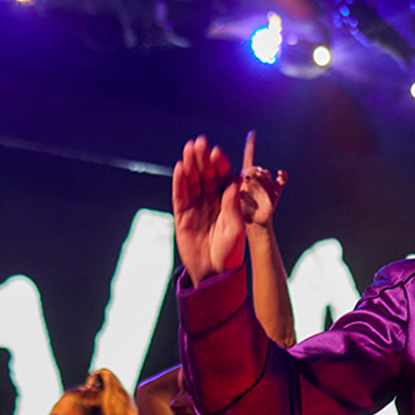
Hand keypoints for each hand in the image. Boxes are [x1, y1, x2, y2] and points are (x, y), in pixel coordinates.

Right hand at [172, 136, 246, 284]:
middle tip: (199, 142)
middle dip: (203, 158)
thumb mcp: (235, 228)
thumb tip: (233, 183)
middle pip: (206, 175)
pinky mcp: (183, 215)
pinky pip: (180, 196)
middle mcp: (212, 200)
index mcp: (227, 200)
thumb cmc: (231, 252)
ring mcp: (196, 206)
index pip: (222, 177)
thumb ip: (233, 206)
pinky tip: (180, 168)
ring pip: (192, 181)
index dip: (219, 164)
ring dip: (190, 165)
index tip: (216, 151)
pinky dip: (179, 182)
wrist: (214, 272)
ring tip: (188, 149)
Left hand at [238, 131, 287, 227]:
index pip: (245, 159)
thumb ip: (232, 196)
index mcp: (240, 179)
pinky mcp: (275, 189)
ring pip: (265, 172)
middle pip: (253, 168)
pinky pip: (281, 178)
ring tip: (260, 178)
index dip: (250, 145)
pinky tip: (280, 173)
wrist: (253, 223)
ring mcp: (265, 183)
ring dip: (263, 174)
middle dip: (252, 171)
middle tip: (248, 177)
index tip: (253, 132)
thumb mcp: (232, 207)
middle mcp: (253, 178)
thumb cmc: (239, 215)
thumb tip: (234, 190)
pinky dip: (282, 175)